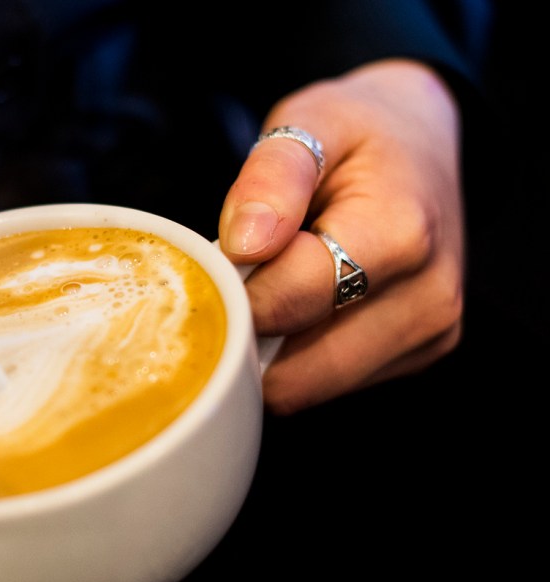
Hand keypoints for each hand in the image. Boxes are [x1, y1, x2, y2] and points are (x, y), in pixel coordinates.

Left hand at [218, 59, 464, 414]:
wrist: (426, 137)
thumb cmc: (361, 130)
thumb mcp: (310, 120)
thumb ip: (271, 177)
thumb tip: (245, 244)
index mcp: (401, 236)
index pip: (286, 303)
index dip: (236, 289)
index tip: (224, 259)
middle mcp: (428, 300)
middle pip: (296, 372)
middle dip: (251, 333)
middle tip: (244, 278)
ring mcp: (429, 335)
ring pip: (307, 389)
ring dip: (272, 351)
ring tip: (278, 284)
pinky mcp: (420, 355)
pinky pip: (327, 385)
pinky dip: (299, 356)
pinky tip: (305, 304)